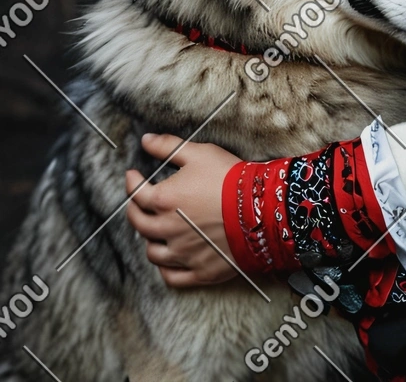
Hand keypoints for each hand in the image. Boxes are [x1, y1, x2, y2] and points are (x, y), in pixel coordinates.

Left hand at [125, 132, 241, 287]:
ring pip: (153, 253)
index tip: (133, 176)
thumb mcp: (199, 153)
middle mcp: (167, 230)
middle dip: (134, 210)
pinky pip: (172, 277)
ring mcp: (183, 253)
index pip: (136, 193)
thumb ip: (168, 146)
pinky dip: (166, 269)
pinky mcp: (199, 270)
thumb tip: (146, 140)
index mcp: (163, 200)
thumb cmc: (229, 179)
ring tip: (155, 232)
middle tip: (138, 203)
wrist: (261, 208)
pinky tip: (169, 259)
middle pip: (139, 224)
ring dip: (150, 241)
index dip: (132, 182)